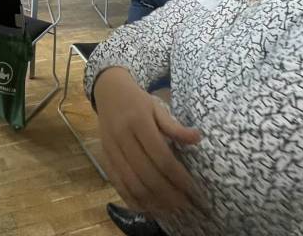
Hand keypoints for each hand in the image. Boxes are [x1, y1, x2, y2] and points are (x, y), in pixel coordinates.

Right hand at [94, 68, 203, 216]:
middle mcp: (123, 138)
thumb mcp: (157, 107)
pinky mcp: (105, 158)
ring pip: (132, 183)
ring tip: (170, 209)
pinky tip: (148, 207)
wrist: (108, 92)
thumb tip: (198, 138)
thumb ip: (174, 126)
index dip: (178, 176)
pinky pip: (118, 184)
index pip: (161, 157)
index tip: (193, 189)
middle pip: (147, 174)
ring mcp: (112, 150)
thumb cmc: (137, 101)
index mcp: (139, 123)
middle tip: (185, 204)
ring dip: (152, 201)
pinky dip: (133, 200)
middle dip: (168, 194)